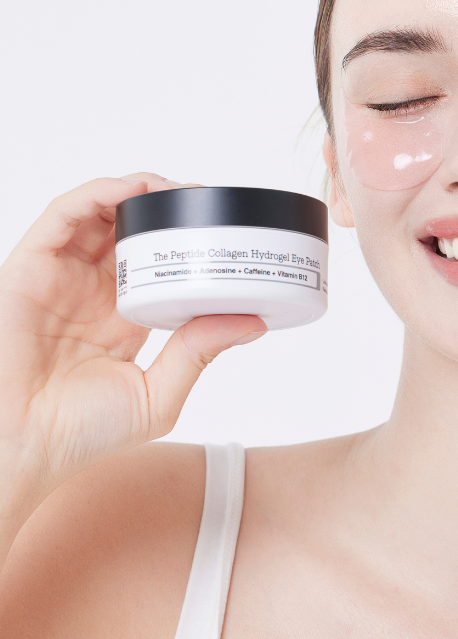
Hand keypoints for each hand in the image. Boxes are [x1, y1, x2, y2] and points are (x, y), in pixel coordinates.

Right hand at [0, 174, 266, 503]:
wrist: (21, 450)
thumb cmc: (79, 434)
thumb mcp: (157, 394)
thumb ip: (199, 354)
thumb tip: (254, 322)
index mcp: (122, 314)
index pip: (159, 260)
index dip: (187, 238)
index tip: (225, 228)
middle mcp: (92, 289)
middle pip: (132, 229)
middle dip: (169, 207)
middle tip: (207, 198)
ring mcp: (61, 276)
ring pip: (100, 213)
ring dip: (138, 191)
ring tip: (176, 187)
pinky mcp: (30, 268)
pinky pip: (62, 216)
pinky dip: (97, 194)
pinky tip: (132, 189)